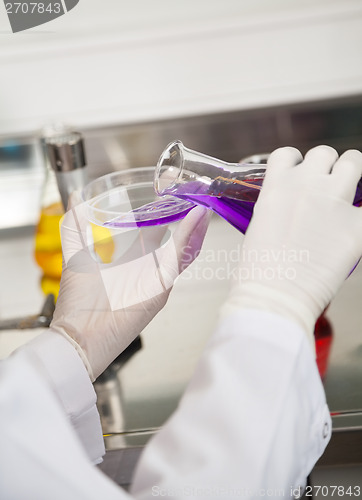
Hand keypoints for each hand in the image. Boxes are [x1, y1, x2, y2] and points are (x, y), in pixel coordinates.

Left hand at [51, 198, 209, 380]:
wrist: (80, 336)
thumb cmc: (79, 304)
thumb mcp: (77, 255)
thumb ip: (76, 227)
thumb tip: (75, 196)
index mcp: (132, 262)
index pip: (156, 233)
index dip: (165, 213)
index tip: (169, 192)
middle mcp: (147, 270)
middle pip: (174, 238)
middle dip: (184, 215)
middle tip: (190, 192)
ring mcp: (156, 280)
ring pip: (183, 247)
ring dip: (194, 225)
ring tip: (201, 202)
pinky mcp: (160, 290)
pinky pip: (179, 260)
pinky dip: (189, 238)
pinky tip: (196, 219)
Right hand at [221, 146, 361, 345]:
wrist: (275, 297)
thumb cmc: (259, 272)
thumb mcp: (258, 228)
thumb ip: (276, 209)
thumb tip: (289, 212)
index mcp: (276, 186)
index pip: (288, 154)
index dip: (295, 164)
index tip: (298, 176)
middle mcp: (306, 186)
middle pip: (325, 153)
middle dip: (327, 167)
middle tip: (327, 186)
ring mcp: (335, 203)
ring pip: (354, 163)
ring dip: (352, 174)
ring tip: (350, 192)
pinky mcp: (358, 227)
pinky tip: (357, 224)